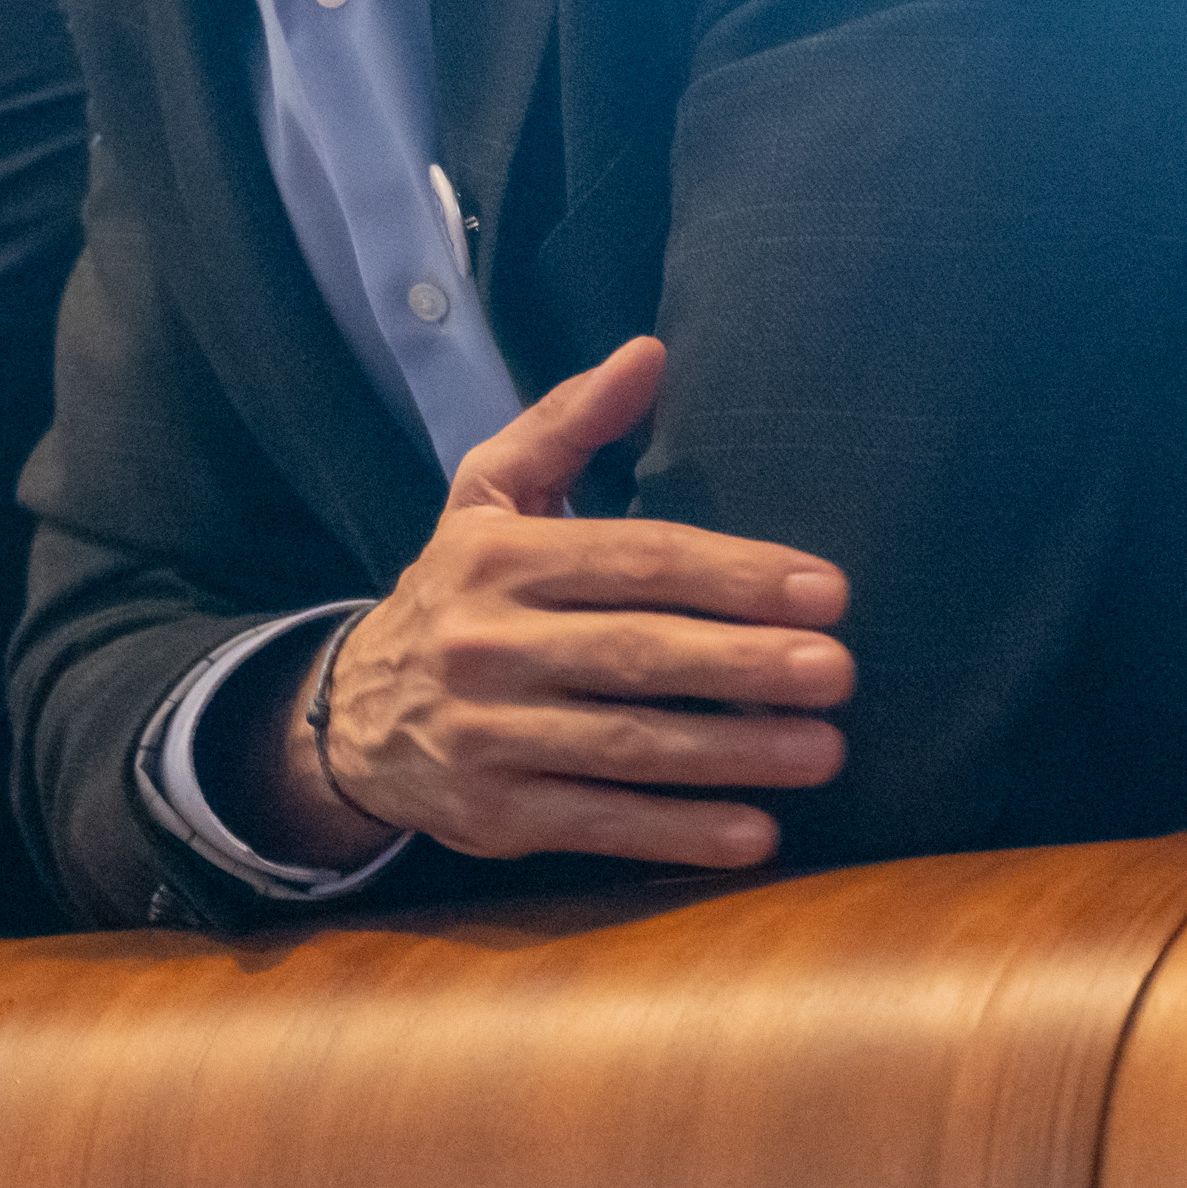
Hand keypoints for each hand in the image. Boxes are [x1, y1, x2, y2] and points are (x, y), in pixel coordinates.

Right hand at [251, 338, 853, 870]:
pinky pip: (601, 824)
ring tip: (825, 749)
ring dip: (733, 753)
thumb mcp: (488, 494)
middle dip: (744, 663)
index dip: (733, 575)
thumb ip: (567, 422)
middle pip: (636, 653)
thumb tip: (648, 353)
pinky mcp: (494, 814)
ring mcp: (488, 735)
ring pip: (626, 746)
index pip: (634, 560)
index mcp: (497, 557)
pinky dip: (679, 834)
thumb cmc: (456, 590)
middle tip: (837, 671)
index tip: (826, 590)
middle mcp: (486, 643)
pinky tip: (755, 832)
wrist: (349, 713)